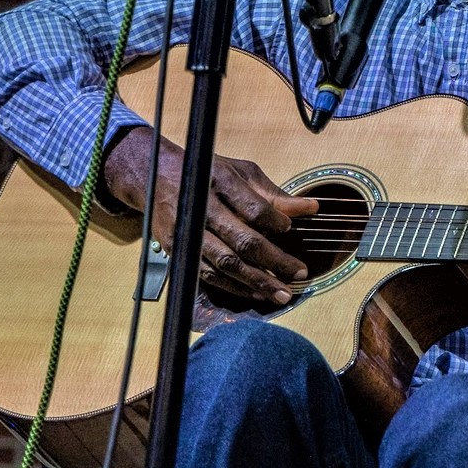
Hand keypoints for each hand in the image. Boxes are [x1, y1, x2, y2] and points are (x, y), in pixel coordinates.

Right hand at [104, 126, 317, 305]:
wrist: (156, 177)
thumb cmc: (209, 175)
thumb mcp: (242, 173)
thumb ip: (274, 194)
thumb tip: (312, 208)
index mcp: (221, 184)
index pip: (253, 208)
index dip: (274, 221)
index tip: (289, 229)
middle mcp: (203, 209)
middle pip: (242, 241)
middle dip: (274, 261)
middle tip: (299, 273)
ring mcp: (188, 233)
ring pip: (226, 263)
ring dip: (256, 281)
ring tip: (282, 294)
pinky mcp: (178, 251)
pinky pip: (209, 275)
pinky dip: (234, 287)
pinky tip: (256, 293)